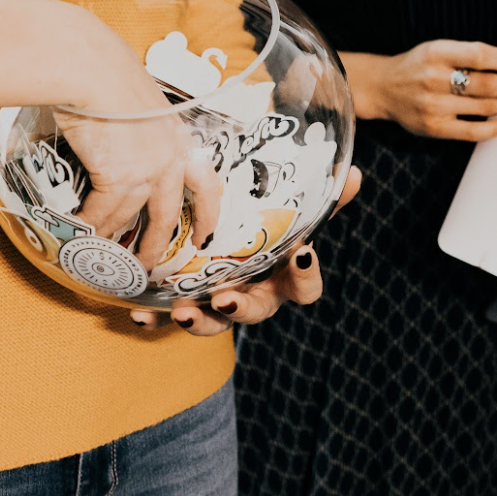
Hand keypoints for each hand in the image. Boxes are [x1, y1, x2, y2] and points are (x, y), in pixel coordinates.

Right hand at [54, 34, 221, 270]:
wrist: (91, 69)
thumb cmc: (106, 73)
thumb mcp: (137, 102)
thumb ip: (138, 126)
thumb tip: (118, 138)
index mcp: (179, 138)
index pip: (206, 183)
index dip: (208, 213)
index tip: (206, 236)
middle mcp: (169, 159)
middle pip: (168, 214)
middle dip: (157, 243)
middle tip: (150, 265)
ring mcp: (146, 172)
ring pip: (130, 218)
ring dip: (115, 238)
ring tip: (104, 254)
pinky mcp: (118, 179)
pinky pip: (102, 214)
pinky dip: (88, 226)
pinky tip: (78, 232)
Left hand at [129, 163, 361, 335]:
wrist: (229, 231)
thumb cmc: (267, 223)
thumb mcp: (292, 207)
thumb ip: (322, 196)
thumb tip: (356, 173)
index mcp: (283, 274)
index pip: (306, 287)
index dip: (306, 275)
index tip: (301, 252)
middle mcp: (256, 293)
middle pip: (256, 312)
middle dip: (241, 308)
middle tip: (226, 299)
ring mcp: (220, 302)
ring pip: (214, 322)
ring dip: (199, 321)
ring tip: (182, 312)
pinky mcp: (189, 301)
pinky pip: (171, 317)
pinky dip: (156, 320)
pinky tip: (140, 317)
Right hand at [344, 41, 496, 139]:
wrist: (383, 87)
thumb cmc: (416, 66)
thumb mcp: (436, 48)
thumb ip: (466, 54)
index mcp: (435, 53)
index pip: (478, 55)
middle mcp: (434, 79)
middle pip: (486, 84)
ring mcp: (434, 105)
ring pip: (484, 107)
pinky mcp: (434, 127)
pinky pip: (472, 131)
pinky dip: (494, 128)